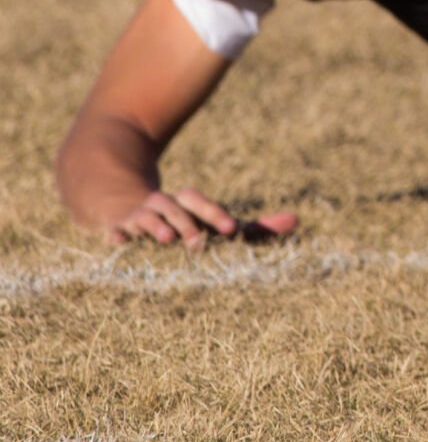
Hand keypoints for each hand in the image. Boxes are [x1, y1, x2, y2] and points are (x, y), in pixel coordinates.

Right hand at [107, 188, 298, 250]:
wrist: (123, 199)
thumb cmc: (182, 218)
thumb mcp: (215, 221)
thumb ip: (254, 226)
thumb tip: (297, 221)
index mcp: (190, 203)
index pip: (204, 204)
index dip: (217, 214)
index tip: (232, 229)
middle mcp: (166, 204)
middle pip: (178, 207)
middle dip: (189, 222)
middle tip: (199, 243)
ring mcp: (140, 215)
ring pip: (149, 217)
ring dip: (157, 226)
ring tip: (167, 240)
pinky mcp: (118, 226)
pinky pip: (116, 229)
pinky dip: (117, 234)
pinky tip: (117, 241)